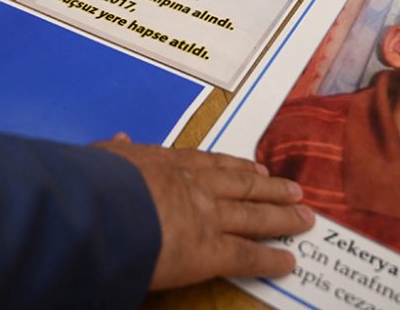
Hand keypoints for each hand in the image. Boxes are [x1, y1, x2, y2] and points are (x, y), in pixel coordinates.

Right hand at [95, 134, 313, 289]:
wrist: (105, 207)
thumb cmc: (95, 184)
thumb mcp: (101, 158)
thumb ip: (115, 151)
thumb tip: (121, 138)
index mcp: (167, 163)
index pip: (208, 164)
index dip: (235, 167)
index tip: (254, 168)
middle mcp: (194, 185)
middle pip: (241, 186)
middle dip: (270, 188)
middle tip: (294, 190)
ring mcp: (207, 216)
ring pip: (253, 215)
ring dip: (281, 216)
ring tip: (304, 217)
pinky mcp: (211, 250)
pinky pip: (247, 255)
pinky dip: (270, 258)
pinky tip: (288, 260)